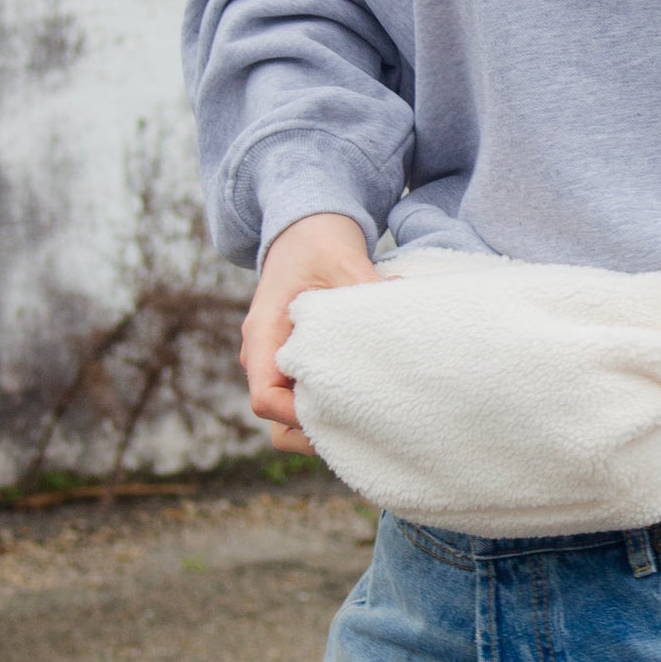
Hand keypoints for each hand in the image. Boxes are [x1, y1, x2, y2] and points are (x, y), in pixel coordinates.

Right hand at [241, 213, 378, 448]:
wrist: (307, 232)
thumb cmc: (318, 243)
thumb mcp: (343, 258)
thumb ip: (364, 286)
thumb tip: (397, 305)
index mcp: (263, 334)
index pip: (265, 397)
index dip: (297, 415)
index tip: (342, 410)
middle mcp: (265, 356)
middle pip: (278, 420)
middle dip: (318, 429)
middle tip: (367, 421)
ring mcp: (280, 364)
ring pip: (292, 419)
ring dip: (328, 422)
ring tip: (373, 412)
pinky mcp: (299, 366)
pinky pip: (309, 401)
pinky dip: (336, 408)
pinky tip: (372, 397)